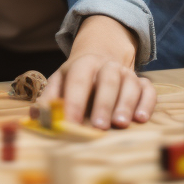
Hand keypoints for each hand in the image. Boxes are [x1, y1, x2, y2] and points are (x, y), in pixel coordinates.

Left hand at [40, 14, 155, 128]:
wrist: (101, 57)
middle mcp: (107, 65)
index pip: (78, 79)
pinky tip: (141, 118)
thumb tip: (35, 116)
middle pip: (107, 80)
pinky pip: (148, 90)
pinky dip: (146, 103)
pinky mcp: (141, 82)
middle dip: (103, 103)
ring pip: (129, 84)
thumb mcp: (60, 81)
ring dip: (125, 104)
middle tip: (99, 127)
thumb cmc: (77, 78)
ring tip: (120, 124)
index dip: (74, 101)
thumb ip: (49, 98)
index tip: (71, 123)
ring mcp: (126, 73)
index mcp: (83, 64)